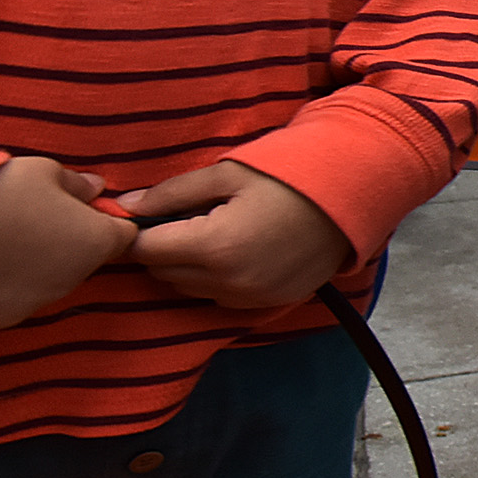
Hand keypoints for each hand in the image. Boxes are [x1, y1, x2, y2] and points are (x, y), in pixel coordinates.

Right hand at [0, 157, 133, 346]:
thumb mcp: (40, 170)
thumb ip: (75, 185)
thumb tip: (96, 191)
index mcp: (91, 245)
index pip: (119, 237)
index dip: (100, 222)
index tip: (75, 210)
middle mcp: (63, 288)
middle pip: (73, 267)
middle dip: (56, 247)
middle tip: (16, 221)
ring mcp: (17, 315)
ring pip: (29, 292)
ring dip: (16, 273)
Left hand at [121, 160, 354, 310]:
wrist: (353, 193)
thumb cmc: (289, 175)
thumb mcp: (227, 173)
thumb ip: (171, 193)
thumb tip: (124, 207)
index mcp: (213, 246)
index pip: (145, 250)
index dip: (138, 231)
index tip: (146, 214)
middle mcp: (228, 282)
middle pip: (163, 273)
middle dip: (163, 247)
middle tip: (183, 217)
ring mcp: (250, 298)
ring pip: (188, 289)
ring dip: (187, 265)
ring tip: (211, 232)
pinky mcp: (268, 304)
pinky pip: (219, 298)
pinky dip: (215, 279)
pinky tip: (236, 250)